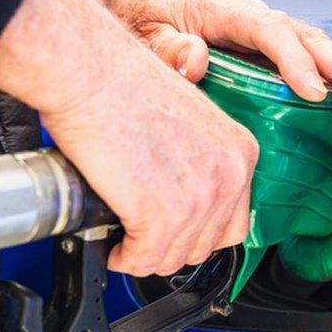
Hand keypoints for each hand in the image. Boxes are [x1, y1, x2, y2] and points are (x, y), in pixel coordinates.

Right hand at [0, 0, 257, 275]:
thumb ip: (200, 158)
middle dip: (170, 246)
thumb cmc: (123, 83)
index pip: (234, 223)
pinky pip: (144, 260)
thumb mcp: (189, 120)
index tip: (174, 230)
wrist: (90, 72)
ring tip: (124, 239)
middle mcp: (230, 176)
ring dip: (145, 255)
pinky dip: (124, 258)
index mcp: (241, 151)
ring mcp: (200, 198)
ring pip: (174, 258)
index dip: (197, 232)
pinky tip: (113, 244)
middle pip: (206, 246)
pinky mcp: (161, 215)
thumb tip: (183, 194)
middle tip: (142, 235)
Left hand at [98, 0, 331, 143]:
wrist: (150, 3)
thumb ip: (167, 46)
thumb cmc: (151, 14)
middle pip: (314, 43)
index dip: (297, 60)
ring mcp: (275, 43)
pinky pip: (318, 77)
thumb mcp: (147, 29)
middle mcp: (262, 23)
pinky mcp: (279, 62)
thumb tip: (195, 60)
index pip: (273, 30)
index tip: (313, 92)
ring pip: (325, 60)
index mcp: (232, 12)